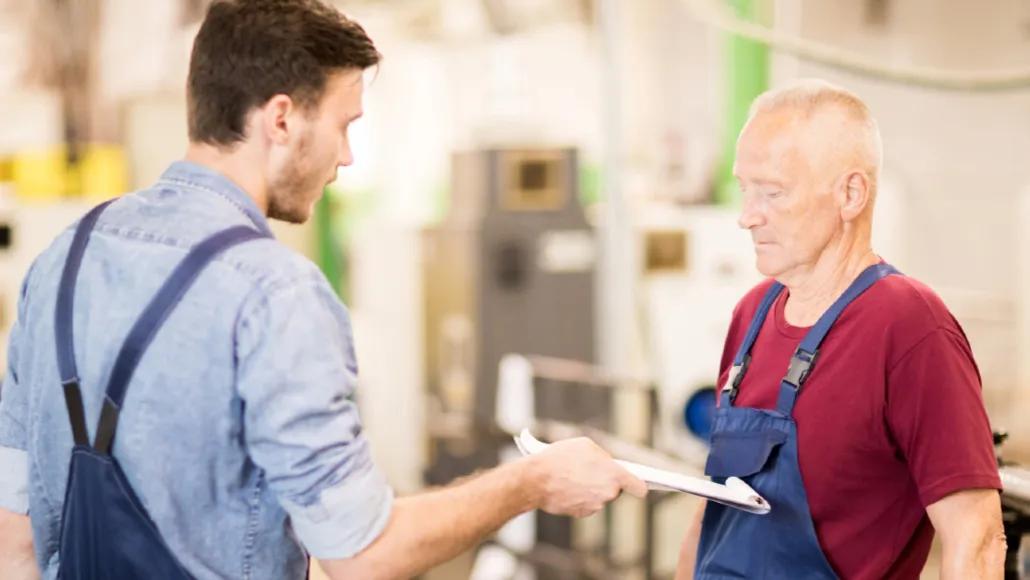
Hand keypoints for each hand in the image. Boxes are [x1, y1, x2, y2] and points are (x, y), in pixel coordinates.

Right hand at [524, 437, 647, 516]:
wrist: (536, 479)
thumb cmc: (560, 457)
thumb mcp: (585, 445)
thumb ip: (603, 457)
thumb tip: (608, 466)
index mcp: (614, 474)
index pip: (638, 486)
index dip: (641, 485)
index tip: (644, 486)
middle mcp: (608, 493)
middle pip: (614, 489)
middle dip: (606, 481)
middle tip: (589, 471)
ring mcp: (595, 505)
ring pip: (599, 496)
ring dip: (591, 488)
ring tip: (574, 476)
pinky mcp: (581, 513)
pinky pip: (587, 503)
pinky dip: (580, 497)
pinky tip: (568, 486)